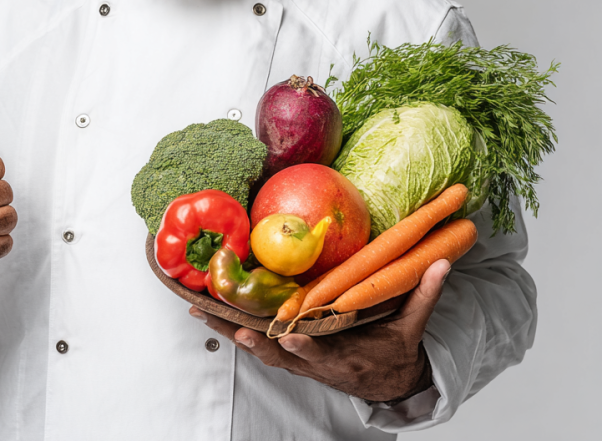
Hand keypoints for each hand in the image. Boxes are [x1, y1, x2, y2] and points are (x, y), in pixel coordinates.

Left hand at [191, 259, 449, 402]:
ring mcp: (299, 360)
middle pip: (281, 356)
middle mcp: (317, 362)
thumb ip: (424, 295)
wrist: (387, 382)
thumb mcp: (412, 326)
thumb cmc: (396, 350)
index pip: (325, 354)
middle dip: (254, 342)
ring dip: (232, 332)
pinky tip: (210, 313)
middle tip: (232, 329)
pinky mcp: (288, 355)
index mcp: (347, 358)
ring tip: (203, 313)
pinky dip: (233, 331)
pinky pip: (257, 344)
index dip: (307, 348)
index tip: (291, 337)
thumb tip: (442, 263)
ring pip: (261, 349)